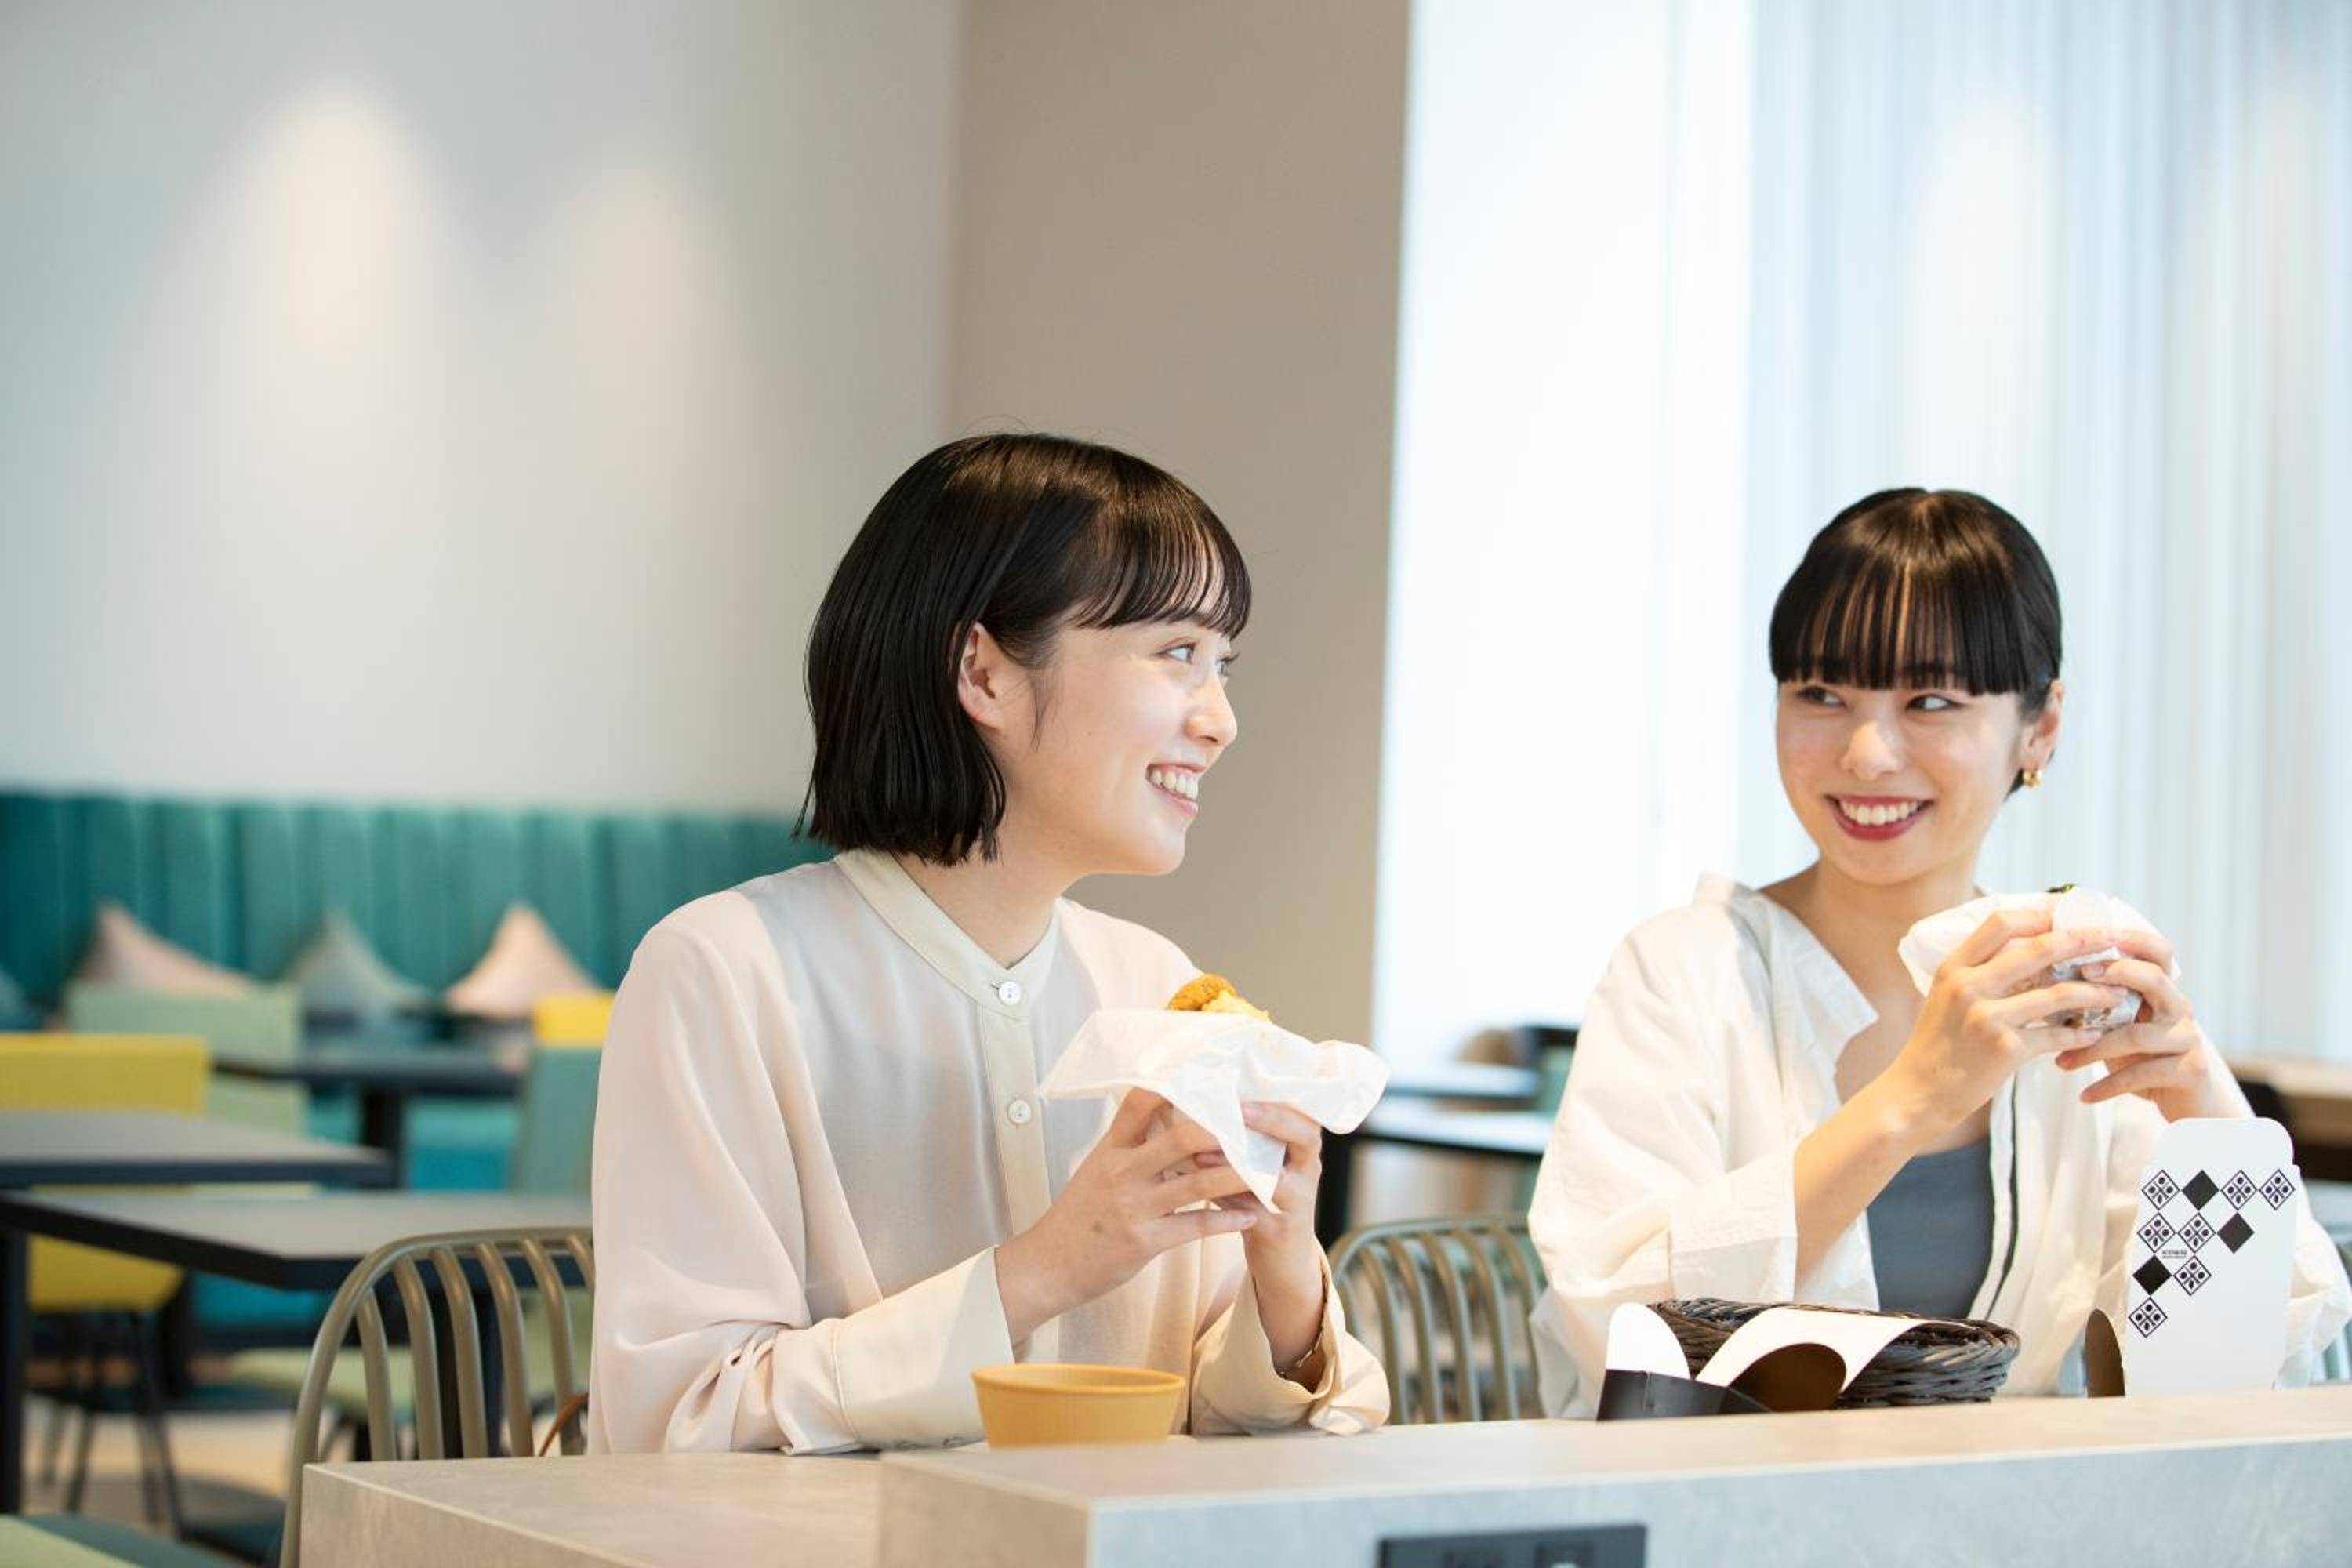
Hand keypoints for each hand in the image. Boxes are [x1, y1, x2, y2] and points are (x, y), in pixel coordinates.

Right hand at [993, 1090, 1256, 1342]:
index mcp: (1110, 1149)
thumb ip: (1128, 1146)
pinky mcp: (1144, 1241)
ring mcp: (1134, 1207)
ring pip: (1199, 1183)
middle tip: (1256, 1125)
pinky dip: (1227, 1220)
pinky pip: (1196, 1226)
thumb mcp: (1095, 1170)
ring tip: (1268, 1171)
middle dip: (1224, 1130)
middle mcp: (1122, 1172)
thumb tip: (1165, 1118)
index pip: (1140, 1102)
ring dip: (1238, 1176)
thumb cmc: (1077, 1217)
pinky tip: (1248, 1216)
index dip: (1175, 1084)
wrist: (1047, 1266)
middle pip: (1182, 1137)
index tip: (1208, 1075)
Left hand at [1198, 1101, 1328, 1379]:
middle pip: (1305, 1133)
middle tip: (1237, 1107)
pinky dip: (1229, 1195)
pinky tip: (1203, 1184)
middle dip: (1270, 1118)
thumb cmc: (1257, 1200)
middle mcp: (1308, 1168)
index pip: (1302, 1107)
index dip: (1277, 1092)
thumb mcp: (1250, 1163)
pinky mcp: (1281, 1228)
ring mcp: (1299, 1199)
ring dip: (1243, 1160)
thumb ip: (1230, 1136)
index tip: (1243, 1075)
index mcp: (1301, 1145)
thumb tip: (1188, 1099)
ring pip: (1280, 1173)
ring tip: (1206, 1148)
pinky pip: (1258, 1208)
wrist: (1279, 1259)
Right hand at [1884, 908, 2136, 1138]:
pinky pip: (2056, 1035)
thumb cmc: (1937, 1044)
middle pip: (2039, 949)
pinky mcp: (2005, 1050)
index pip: (2001, 922)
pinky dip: (2081, 1034)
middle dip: (2083, 941)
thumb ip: (1981, 973)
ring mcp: (1988, 1018)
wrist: (1917, 1092)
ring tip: (2118, 993)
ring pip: (2058, 995)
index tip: (2065, 917)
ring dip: (2096, 993)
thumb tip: (2031, 952)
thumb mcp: (1946, 997)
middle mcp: (1969, 986)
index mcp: (1954, 967)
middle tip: (2111, 938)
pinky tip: (2095, 1034)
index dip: (2038, 915)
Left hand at [2053, 929, 2248, 1121]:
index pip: (2157, 952)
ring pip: (2136, 1034)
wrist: (2189, 1105)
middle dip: (2113, 974)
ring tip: (2061, 1062)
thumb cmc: (2144, 1061)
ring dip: (2092, 1049)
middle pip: (2154, 979)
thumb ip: (2101, 1007)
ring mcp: (2188, 1038)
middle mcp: (2180, 1008)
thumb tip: (2044, 989)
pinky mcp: (2191, 1070)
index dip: (2130, 940)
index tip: (2090, 938)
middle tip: (2074, 982)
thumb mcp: (2122, 1029)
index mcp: (2163, 992)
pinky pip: (2142, 1074)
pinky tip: (2085, 1096)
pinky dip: (2108, 1085)